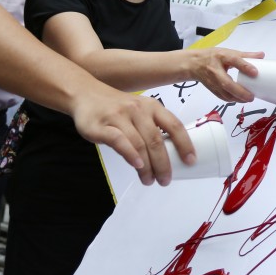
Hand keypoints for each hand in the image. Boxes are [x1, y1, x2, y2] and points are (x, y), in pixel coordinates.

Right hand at [70, 90, 193, 185]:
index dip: (184, 144)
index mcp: (153, 106)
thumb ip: (153, 128)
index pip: (174, 125)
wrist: (85, 94)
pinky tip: (137, 166)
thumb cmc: (118, 107)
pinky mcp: (101, 126)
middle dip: (163, 163)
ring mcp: (119, 117)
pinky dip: (130, 154)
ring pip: (139, 144)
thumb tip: (170, 156)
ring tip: (149, 180)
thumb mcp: (141, 111)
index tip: (190, 161)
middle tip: (166, 180)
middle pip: (156, 140)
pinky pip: (118, 141)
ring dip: (147, 166)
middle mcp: (138, 110)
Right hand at [189, 48, 264, 101]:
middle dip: (240, 92)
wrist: (194, 64)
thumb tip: (261, 55)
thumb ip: (245, 55)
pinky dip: (231, 100)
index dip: (244, 66)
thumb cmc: (213, 57)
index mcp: (221, 57)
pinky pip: (222, 97)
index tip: (255, 72)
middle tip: (251, 96)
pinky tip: (239, 100)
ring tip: (248, 99)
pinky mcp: (212, 89)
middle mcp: (215, 71)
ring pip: (224, 93)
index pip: (234, 60)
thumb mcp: (228, 52)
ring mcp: (212, 82)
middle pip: (227, 83)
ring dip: (237, 98)